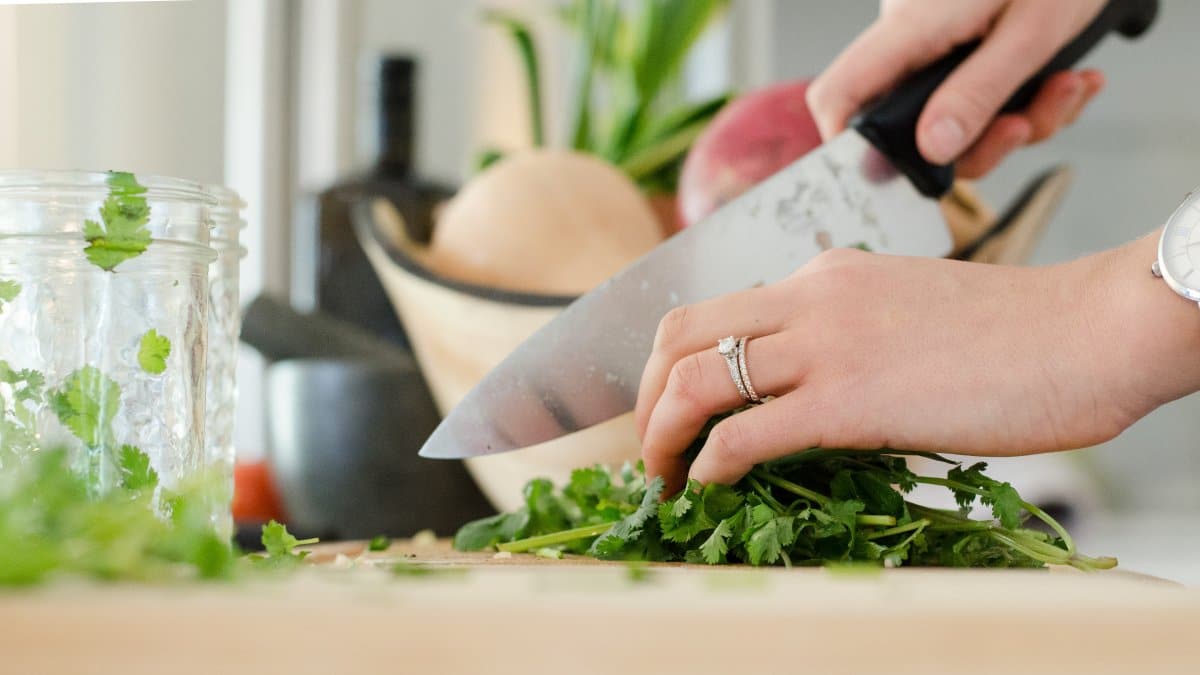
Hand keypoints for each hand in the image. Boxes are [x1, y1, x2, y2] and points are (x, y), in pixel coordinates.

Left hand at [635, 234, 1199, 493]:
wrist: (1085, 332)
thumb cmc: (1012, 333)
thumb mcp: (904, 309)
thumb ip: (845, 333)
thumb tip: (804, 389)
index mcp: (821, 276)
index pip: (712, 311)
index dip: (670, 364)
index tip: (669, 409)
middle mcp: (808, 298)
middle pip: (678, 335)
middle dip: (644, 397)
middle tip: (649, 447)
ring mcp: (824, 345)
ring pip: (694, 381)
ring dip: (660, 437)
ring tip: (661, 478)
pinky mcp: (848, 401)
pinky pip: (744, 435)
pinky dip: (707, 465)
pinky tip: (707, 488)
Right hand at [807, 0, 1107, 177]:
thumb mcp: (1032, 30)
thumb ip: (979, 91)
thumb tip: (932, 149)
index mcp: (911, 26)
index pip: (840, 93)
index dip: (847, 144)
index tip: (890, 176)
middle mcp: (913, 40)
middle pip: (910, 127)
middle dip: (981, 143)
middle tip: (1027, 124)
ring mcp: (938, 47)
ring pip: (956, 121)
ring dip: (1021, 121)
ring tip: (1068, 86)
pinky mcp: (966, 51)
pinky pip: (982, 100)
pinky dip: (1030, 102)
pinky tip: (1066, 79)